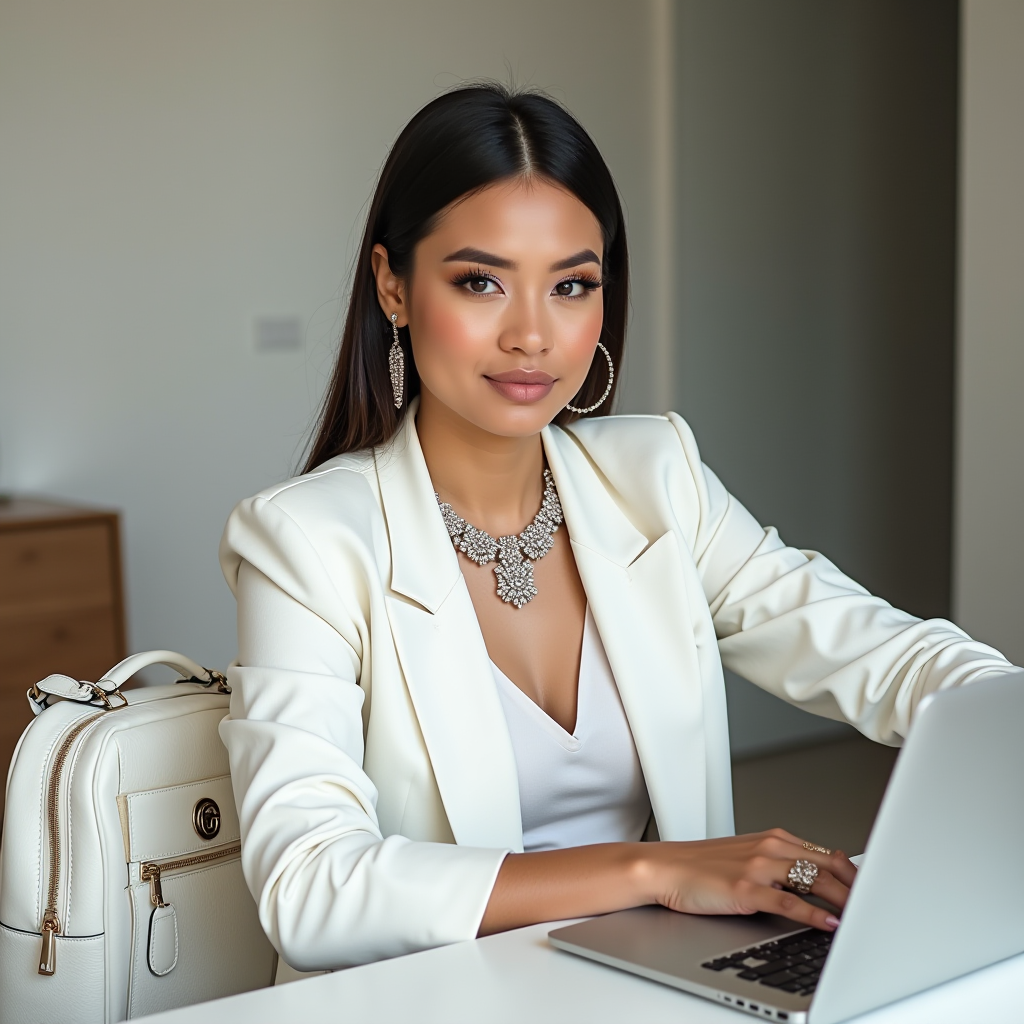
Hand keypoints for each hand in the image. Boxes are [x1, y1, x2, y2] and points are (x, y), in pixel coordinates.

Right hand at [638, 828, 857, 931]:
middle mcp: (770, 847)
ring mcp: (758, 867)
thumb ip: (780, 866)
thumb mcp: (747, 857)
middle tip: (878, 908)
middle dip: (859, 889)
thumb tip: (816, 885)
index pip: (828, 855)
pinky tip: (829, 924)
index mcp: (774, 839)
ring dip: (846, 901)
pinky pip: (789, 903)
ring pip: (815, 880)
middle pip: (830, 866)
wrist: (664, 868)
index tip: (874, 893)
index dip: (856, 876)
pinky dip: (815, 914)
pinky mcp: (745, 888)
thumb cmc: (702, 867)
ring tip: (864, 918)